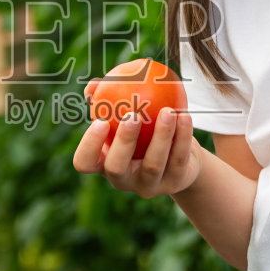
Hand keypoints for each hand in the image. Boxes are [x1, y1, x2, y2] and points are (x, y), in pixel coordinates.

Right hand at [72, 95, 200, 197]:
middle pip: (116, 167)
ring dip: (161, 136)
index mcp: (103, 164)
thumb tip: (93, 85)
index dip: (89, 146)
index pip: (85, 162)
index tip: (101, 120)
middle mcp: (123, 180)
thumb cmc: (142, 131)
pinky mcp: (174, 183)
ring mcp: (149, 186)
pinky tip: (184, 116)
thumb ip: (106, 100)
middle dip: (124, 142)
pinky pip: (178, 159)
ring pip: (153, 164)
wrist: (177, 156)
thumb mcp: (124, 116)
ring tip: (168, 111)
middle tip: (133, 115)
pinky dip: (183, 137)